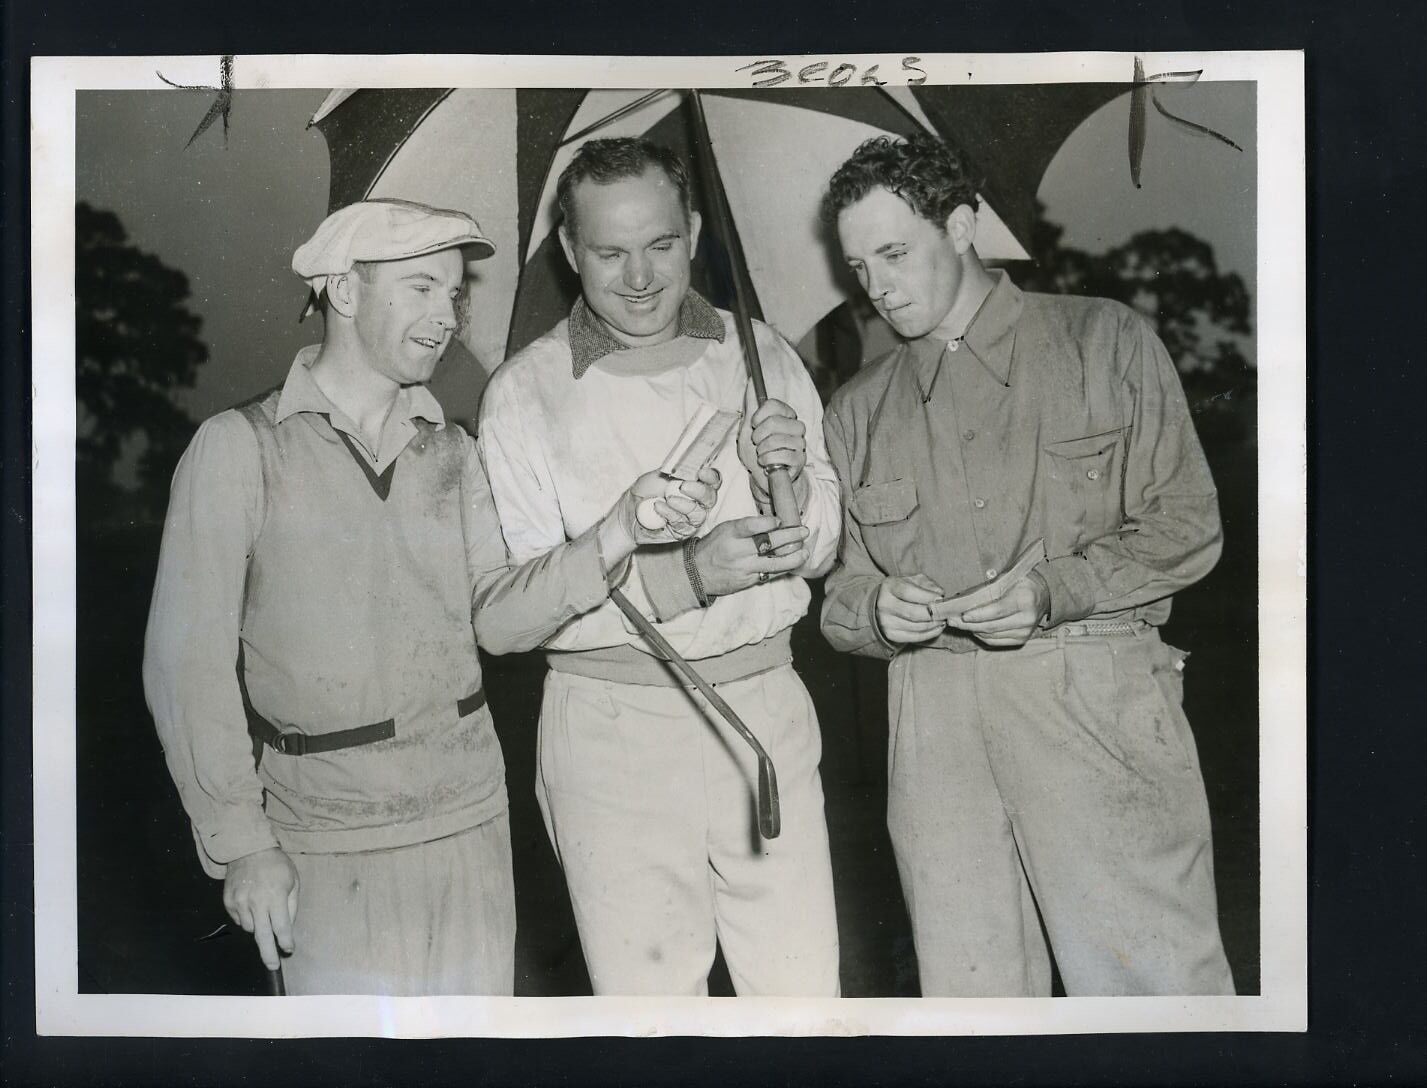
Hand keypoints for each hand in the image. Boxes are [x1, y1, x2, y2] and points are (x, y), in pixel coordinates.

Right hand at [223, 847, 298, 971]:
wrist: (248, 849)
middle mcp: (256, 901)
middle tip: (273, 966)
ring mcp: (239, 902)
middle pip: (262, 936)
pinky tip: (252, 905)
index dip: (286, 941)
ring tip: (263, 911)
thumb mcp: (293, 881)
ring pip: (250, 928)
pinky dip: (247, 918)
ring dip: (259, 927)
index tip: (289, 949)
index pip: (281, 926)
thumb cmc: (276, 865)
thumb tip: (288, 928)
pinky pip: (239, 920)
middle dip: (268, 954)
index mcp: (275, 895)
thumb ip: (291, 905)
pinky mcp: (228, 902)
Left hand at [601, 466, 722, 564]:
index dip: (711, 476)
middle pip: (710, 498)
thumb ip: (675, 471)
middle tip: (684, 486)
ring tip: (668, 499)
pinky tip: (658, 507)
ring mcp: (691, 519)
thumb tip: (687, 465)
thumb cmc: (645, 492)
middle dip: (700, 491)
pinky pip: (681, 524)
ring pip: (698, 514)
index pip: (712, 480)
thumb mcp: (658, 475)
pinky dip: (670, 514)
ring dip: (684, 505)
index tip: (701, 473)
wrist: (629, 511)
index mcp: (695, 484)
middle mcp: (697, 502)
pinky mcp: (682, 532)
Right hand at [692, 514, 809, 596]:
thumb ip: (746, 526)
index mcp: (730, 534)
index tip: (780, 520)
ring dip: (793, 558)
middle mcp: (737, 551)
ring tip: (805, 552)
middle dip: (790, 536)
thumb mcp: (725, 530)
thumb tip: (774, 523)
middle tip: (804, 531)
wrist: (697, 573)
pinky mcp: (748, 581)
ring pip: (774, 563)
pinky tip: (792, 563)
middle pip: (768, 543)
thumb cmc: (714, 546)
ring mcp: (744, 568)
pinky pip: (769, 574)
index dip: (768, 523)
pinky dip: (782, 568)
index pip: (751, 526)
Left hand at [738, 390, 806, 483]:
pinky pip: (781, 456)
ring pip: (776, 440)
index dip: (758, 416)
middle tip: (757, 443)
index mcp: (786, 415)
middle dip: (758, 435)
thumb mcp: (749, 427)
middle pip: (774, 422)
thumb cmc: (757, 450)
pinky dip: (767, 461)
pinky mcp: (800, 460)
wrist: (761, 475)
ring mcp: (800, 443)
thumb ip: (751, 405)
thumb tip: (750, 382)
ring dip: (761, 450)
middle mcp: (796, 427)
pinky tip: (766, 463)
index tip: (753, 424)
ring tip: (761, 454)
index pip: (773, 405)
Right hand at [874, 574, 947, 644]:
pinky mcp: (891, 635)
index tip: (940, 598)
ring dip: (934, 624)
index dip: (927, 596)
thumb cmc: (904, 591)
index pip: (908, 592)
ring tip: (942, 619)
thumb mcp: (914, 580)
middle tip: (945, 612)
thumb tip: (939, 594)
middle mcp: (884, 604)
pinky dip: (930, 633)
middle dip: (933, 614)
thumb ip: (928, 584)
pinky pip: (915, 637)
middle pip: (913, 613)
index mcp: (889, 586)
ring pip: (916, 627)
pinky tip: (937, 627)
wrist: (885, 605)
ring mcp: (886, 621)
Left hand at [953, 571, 1050, 647]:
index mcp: (1024, 600)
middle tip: (952, 620)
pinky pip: (995, 641)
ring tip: (958, 624)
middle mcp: (1027, 619)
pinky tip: (972, 628)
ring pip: (991, 635)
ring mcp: (1025, 632)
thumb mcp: (1007, 580)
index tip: (962, 615)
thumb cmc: (1019, 584)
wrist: (1042, 595)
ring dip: (972, 630)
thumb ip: (989, 591)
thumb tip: (963, 602)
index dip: (978, 615)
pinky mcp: (1021, 640)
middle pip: (991, 626)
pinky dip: (981, 635)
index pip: (997, 611)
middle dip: (968, 624)